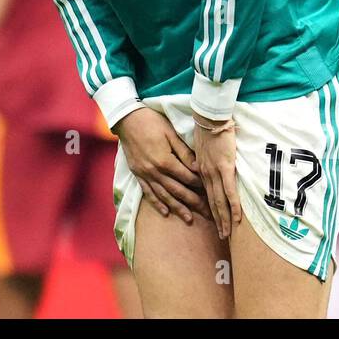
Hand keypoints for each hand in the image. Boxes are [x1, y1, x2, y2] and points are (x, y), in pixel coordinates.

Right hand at [114, 108, 210, 222]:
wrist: (127, 119)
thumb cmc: (151, 122)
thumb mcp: (171, 134)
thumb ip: (184, 153)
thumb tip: (198, 168)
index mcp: (165, 161)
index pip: (187, 178)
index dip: (200, 185)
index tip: (211, 191)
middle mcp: (154, 171)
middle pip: (178, 191)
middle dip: (194, 203)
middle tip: (207, 213)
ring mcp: (145, 174)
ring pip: (164, 196)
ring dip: (177, 208)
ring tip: (189, 219)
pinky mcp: (137, 174)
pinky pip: (148, 192)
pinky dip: (157, 203)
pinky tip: (165, 212)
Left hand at [192, 112, 241, 238]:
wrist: (211, 117)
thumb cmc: (209, 129)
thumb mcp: (203, 148)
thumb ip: (203, 161)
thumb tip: (202, 169)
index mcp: (201, 171)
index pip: (207, 195)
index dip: (211, 210)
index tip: (215, 223)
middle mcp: (206, 175)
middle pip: (212, 203)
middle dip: (217, 221)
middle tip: (222, 236)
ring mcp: (215, 172)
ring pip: (220, 201)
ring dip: (224, 219)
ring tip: (227, 233)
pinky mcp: (226, 168)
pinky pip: (230, 191)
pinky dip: (234, 206)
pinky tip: (237, 218)